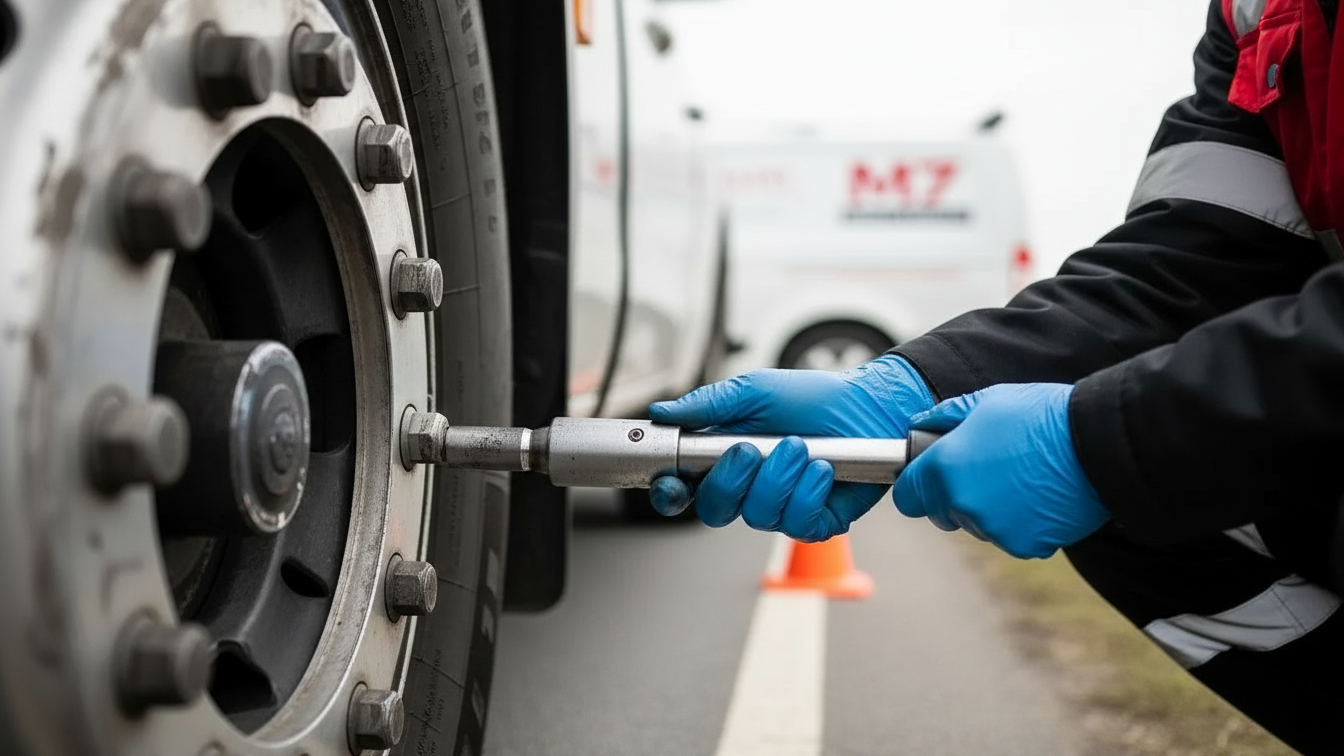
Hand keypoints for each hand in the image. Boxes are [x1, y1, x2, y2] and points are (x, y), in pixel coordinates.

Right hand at [647, 354, 934, 540]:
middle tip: (753, 449)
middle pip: (714, 510)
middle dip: (732, 480)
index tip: (673, 480)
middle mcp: (749, 487)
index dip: (671, 491)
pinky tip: (822, 469)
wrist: (870, 407)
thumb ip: (707, 405)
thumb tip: (663, 413)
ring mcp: (781, 506)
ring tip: (801, 447)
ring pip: (757, 516)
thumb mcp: (755, 390)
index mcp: (726, 457)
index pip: (684, 488)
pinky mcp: (815, 520)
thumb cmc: (815, 398)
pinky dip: (809, 492)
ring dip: (780, 478)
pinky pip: (797, 524)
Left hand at [892, 383, 1109, 558]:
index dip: (918, 486)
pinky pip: (1011, 537)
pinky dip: (1021, 524)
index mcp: (945, 468)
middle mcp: (963, 504)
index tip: (932, 478)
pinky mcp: (1024, 545)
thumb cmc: (1040, 416)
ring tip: (1021, 478)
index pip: (908, 497)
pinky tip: (1039, 497)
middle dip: (955, 497)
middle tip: (988, 471)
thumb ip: (945, 417)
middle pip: (942, 513)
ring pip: (978, 525)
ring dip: (990, 509)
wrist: (1097, 444)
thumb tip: (920, 424)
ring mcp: (993, 528)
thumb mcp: (987, 400)